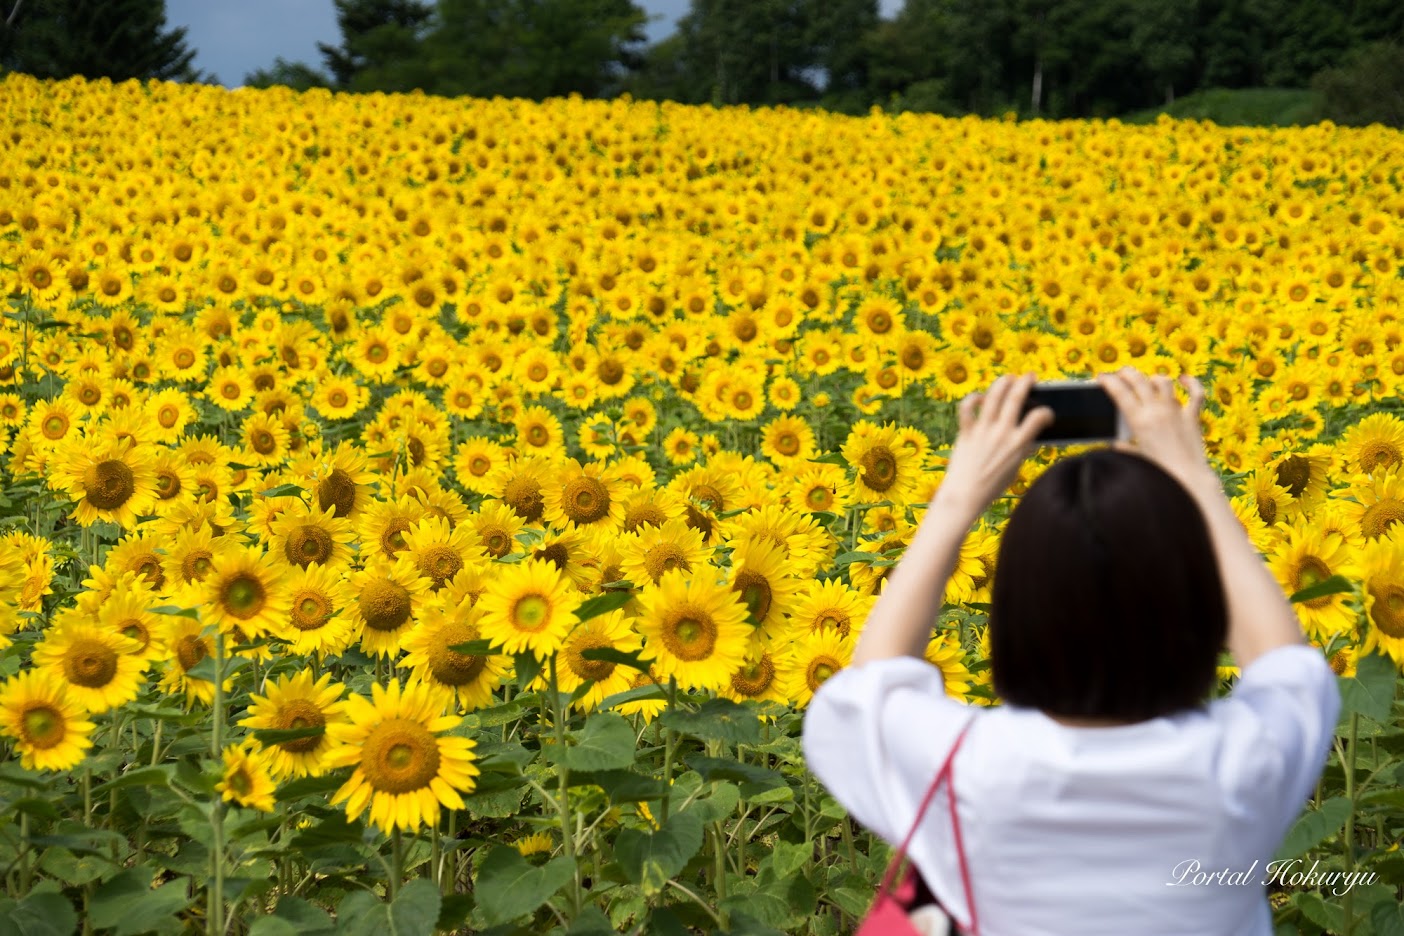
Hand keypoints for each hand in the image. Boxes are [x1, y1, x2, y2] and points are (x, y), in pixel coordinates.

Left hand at [935, 373, 1053, 518]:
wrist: (965, 495)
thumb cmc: (992, 486)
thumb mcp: (1015, 468)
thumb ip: (1021, 449)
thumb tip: (1029, 436)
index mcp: (1018, 444)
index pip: (1039, 417)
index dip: (1046, 411)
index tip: (1046, 412)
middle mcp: (1002, 433)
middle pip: (1015, 398)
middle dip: (1025, 382)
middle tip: (1030, 376)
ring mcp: (983, 431)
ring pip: (993, 396)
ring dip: (1002, 383)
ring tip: (1009, 378)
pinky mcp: (966, 432)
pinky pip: (967, 408)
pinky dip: (972, 399)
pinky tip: (979, 398)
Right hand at [1096, 367, 1213, 492]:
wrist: (1187, 478)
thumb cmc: (1159, 472)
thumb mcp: (1136, 457)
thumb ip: (1125, 447)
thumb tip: (1118, 445)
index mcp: (1139, 420)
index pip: (1120, 392)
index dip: (1108, 381)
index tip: (1101, 377)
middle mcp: (1157, 411)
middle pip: (1139, 381)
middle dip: (1126, 373)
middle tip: (1119, 374)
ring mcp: (1176, 411)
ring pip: (1163, 382)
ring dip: (1152, 378)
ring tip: (1146, 380)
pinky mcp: (1192, 417)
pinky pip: (1195, 394)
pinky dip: (1191, 384)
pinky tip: (1184, 379)